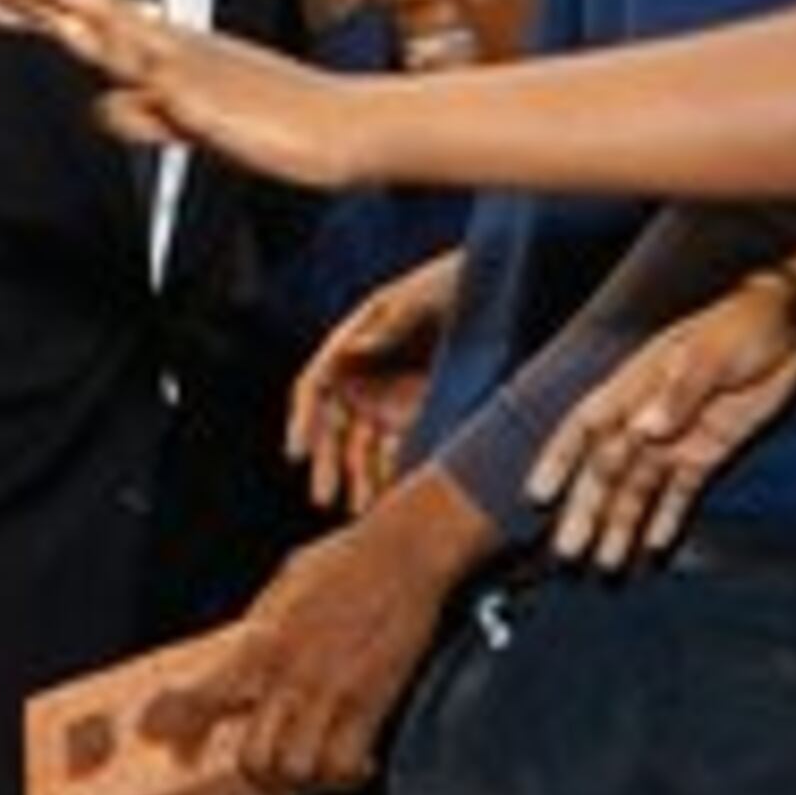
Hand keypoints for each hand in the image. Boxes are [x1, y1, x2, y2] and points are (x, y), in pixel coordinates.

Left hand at [0, 0, 361, 184]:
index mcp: (162, 48)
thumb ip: (149, 113)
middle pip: (80, 8)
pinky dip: (112, 53)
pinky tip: (81, 40)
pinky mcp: (205, 93)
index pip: (82, 16)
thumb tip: (106, 108)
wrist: (345, 129)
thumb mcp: (196, 124)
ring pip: (105, 25)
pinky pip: (149, 74)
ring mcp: (184, 63)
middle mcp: (166, 44)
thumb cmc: (276, 126)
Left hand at [142, 479, 496, 794]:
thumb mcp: (282, 586)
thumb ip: (259, 628)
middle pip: (253, 757)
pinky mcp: (371, 702)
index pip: (204, 699)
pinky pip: (345, 764)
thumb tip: (239, 655)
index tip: (178, 746)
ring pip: (296, 771)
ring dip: (300, 779)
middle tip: (268, 770)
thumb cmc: (344, 558)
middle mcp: (289, 674)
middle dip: (256, 774)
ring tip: (309, 769)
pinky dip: (344, 774)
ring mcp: (331, 692)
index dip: (182, 731)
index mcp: (260, 642)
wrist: (403, 551)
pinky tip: (350, 763)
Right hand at [287, 251, 464, 515]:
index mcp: (351, 344)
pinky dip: (392, 476)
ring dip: (359, 479)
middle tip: (323, 498)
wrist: (499, 291)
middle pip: (333, 427)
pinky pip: (396, 452)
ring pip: (362, 448)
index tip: (296, 452)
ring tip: (361, 512)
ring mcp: (387, 399)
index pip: (314, 387)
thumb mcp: (421, 299)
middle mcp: (362, 377)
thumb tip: (347, 352)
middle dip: (327, 464)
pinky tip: (393, 500)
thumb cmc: (451, 282)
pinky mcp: (416, 417)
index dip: (302, 421)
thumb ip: (388, 328)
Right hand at [530, 281, 795, 570]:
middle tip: (567, 551)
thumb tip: (643, 429)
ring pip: (637, 489)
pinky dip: (666, 519)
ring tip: (605, 565)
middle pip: (606, 471)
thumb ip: (679, 392)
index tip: (539, 495)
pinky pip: (679, 494)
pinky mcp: (705, 455)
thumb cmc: (744, 327)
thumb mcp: (711, 352)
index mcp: (637, 386)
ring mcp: (675, 440)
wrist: (792, 331)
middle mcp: (647, 418)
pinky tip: (652, 547)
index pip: (587, 426)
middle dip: (586, 511)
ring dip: (620, 526)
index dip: (560, 459)